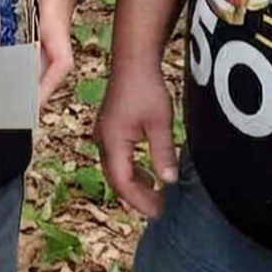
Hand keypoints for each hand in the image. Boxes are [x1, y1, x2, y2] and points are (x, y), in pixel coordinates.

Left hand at [1, 0, 82, 106]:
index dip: (49, 83)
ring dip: (18, 90)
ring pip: (33, 72)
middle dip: (29, 98)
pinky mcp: (33, 37)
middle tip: (4, 117)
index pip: (61, 61)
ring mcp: (43, 40)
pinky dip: (10, 73)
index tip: (34, 102)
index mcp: (56, 23)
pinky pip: (24, 60)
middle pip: (45, 77)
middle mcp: (51, 37)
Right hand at [94, 62, 177, 217]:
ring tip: (156, 194)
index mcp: (112, 141)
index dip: (140, 201)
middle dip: (137, 196)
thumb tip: (169, 182)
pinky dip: (131, 170)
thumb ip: (163, 154)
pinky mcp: (109, 128)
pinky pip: (117, 158)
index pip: (123, 182)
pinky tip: (148, 173)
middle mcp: (103, 140)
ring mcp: (104, 134)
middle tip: (160, 208)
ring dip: (134, 184)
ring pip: (116, 169)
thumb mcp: (160, 123)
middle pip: (116, 179)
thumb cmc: (146, 88)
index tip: (159, 211)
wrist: (133, 61)